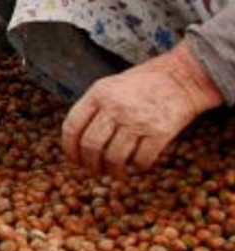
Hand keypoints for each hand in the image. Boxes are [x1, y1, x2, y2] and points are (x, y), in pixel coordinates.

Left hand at [61, 42, 221, 175]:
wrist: (182, 78)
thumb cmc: (142, 84)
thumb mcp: (110, 86)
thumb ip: (93, 108)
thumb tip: (77, 140)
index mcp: (98, 94)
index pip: (72, 126)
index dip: (69, 148)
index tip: (74, 159)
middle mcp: (115, 107)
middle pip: (91, 145)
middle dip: (89, 164)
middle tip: (94, 171)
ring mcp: (137, 120)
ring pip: (114, 157)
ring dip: (112, 170)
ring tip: (115, 172)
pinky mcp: (160, 133)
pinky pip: (141, 160)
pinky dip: (137, 167)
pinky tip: (137, 164)